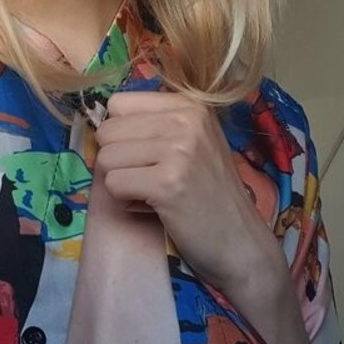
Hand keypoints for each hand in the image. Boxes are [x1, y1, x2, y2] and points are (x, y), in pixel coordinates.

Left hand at [94, 91, 293, 317]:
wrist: (240, 240)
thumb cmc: (208, 192)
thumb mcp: (192, 141)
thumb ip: (155, 123)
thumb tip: (103, 120)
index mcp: (189, 105)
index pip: (118, 104)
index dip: (121, 134)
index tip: (146, 155)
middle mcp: (186, 120)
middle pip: (107, 131)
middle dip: (119, 161)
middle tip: (150, 178)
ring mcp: (178, 150)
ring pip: (106, 158)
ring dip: (121, 183)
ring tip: (153, 193)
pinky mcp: (167, 183)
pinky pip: (113, 184)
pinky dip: (126, 201)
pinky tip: (153, 207)